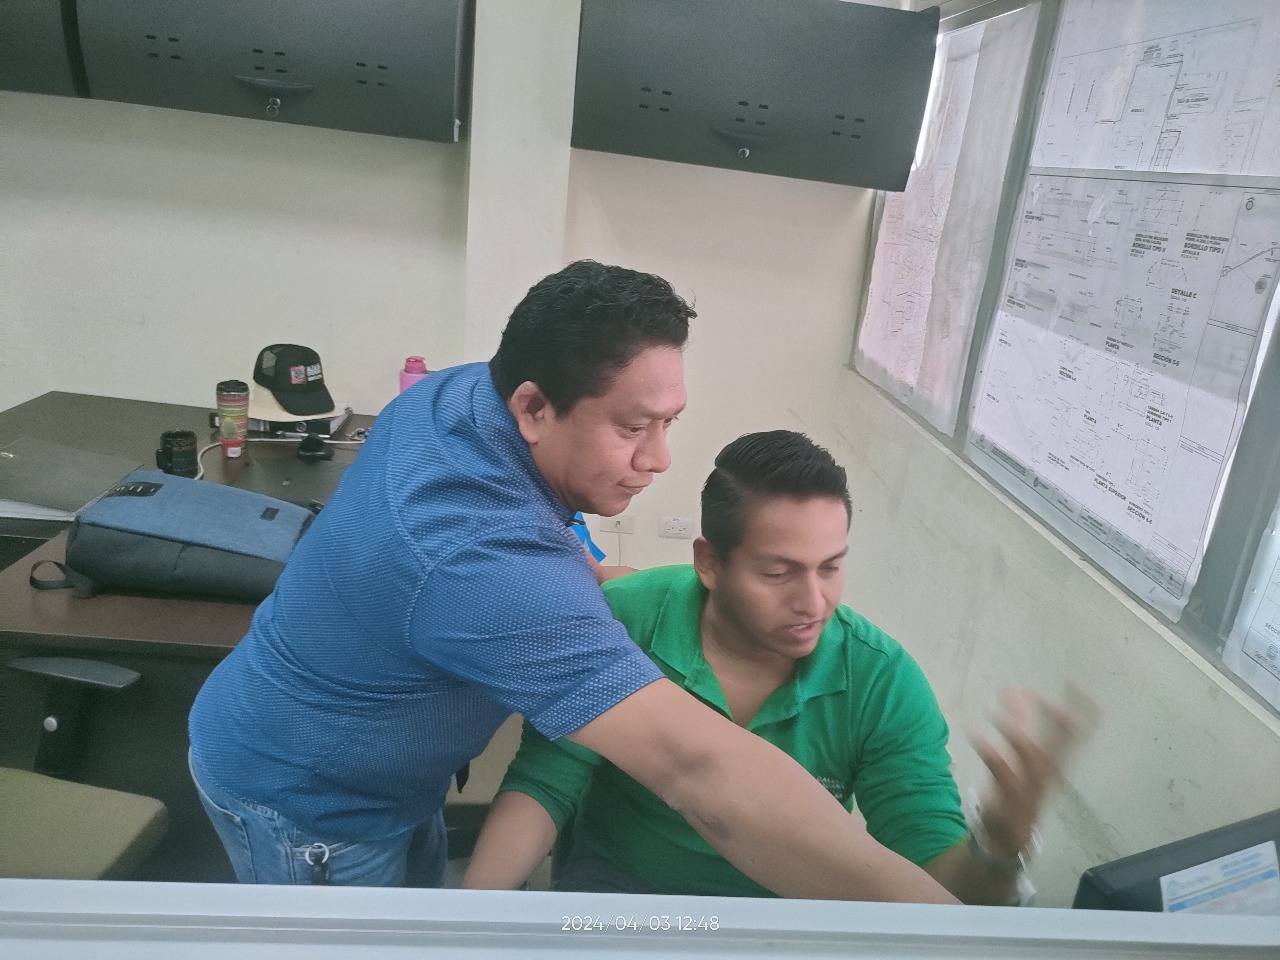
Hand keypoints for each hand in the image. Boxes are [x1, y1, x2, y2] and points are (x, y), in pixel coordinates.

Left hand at [970, 686, 1094, 858]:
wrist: (1005, 839)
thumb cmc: (1017, 791)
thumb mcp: (1022, 755)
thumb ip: (1020, 721)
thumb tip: (1014, 689)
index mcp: (1053, 765)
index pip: (1072, 735)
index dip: (1079, 711)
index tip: (1076, 684)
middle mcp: (1046, 776)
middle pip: (1058, 747)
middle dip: (1054, 722)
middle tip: (1043, 696)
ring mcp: (1028, 789)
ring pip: (1029, 761)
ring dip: (1015, 737)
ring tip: (996, 714)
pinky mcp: (1008, 800)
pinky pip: (1000, 776)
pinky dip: (990, 754)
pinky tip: (975, 734)